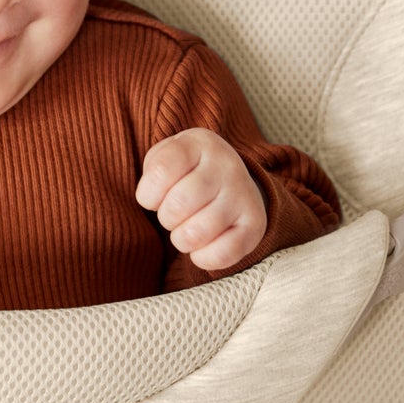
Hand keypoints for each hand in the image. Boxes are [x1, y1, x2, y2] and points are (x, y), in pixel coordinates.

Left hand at [135, 128, 266, 271]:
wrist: (230, 180)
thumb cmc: (186, 173)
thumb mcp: (165, 158)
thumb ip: (154, 172)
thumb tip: (153, 200)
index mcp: (200, 144)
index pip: (161, 171)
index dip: (148, 194)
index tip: (154, 196)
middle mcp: (227, 165)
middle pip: (177, 205)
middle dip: (166, 217)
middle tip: (176, 214)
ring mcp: (244, 195)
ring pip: (195, 234)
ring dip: (182, 239)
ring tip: (188, 228)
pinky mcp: (255, 225)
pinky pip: (221, 255)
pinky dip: (203, 258)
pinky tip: (203, 246)